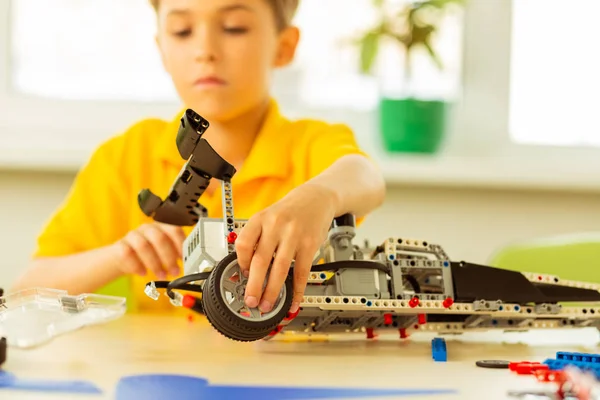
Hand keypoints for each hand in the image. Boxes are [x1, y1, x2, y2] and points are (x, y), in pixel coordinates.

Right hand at [113, 222, 185, 278]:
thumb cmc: (148, 255)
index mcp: (161, 227)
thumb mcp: (164, 253)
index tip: (184, 258)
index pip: (174, 230)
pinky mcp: (119, 246)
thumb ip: (175, 254)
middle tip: (174, 271)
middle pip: (159, 238)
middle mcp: (147, 229)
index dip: (180, 244)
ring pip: (143, 246)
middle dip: (169, 257)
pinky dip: (136, 265)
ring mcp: (132, 236)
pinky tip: (143, 273)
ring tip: (161, 275)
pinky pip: (126, 254)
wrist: (123, 258)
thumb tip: (188, 263)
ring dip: (154, 263)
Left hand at [235, 183, 338, 314]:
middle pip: (260, 260)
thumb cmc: (289, 211)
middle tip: (251, 301)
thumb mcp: (268, 217)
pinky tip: (294, 300)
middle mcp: (276, 225)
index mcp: (260, 219)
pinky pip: (301, 271)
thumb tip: (247, 268)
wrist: (316, 198)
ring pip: (280, 268)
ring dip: (272, 291)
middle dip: (254, 285)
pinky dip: (297, 290)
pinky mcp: (310, 243)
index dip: (240, 262)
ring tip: (268, 305)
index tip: (241, 275)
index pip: (244, 243)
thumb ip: (257, 239)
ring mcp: (294, 234)